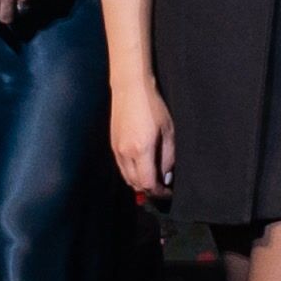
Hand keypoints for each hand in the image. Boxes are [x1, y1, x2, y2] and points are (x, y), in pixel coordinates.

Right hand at [108, 73, 174, 199]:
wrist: (130, 88)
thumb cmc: (152, 105)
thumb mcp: (168, 131)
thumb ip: (168, 157)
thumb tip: (167, 177)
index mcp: (141, 150)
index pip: (148, 183)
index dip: (159, 192)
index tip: (168, 192)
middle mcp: (125, 153)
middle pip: (135, 184)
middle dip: (150, 190)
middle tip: (163, 188)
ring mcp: (116, 149)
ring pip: (127, 177)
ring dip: (140, 183)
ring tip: (154, 179)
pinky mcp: (112, 145)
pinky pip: (122, 168)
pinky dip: (131, 173)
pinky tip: (142, 167)